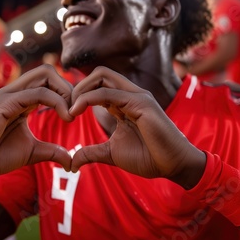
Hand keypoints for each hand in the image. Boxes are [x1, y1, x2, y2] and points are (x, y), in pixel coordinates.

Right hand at [0, 64, 73, 178]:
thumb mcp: (32, 152)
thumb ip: (52, 151)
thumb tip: (72, 162)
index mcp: (22, 99)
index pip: (49, 80)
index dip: (67, 93)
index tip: (76, 114)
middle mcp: (15, 92)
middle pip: (48, 71)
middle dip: (68, 87)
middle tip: (76, 111)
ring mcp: (8, 95)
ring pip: (44, 74)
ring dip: (65, 92)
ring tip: (71, 115)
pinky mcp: (4, 104)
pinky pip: (37, 93)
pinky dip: (57, 102)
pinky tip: (65, 118)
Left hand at [69, 67, 205, 187]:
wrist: (174, 166)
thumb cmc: (148, 158)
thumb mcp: (111, 153)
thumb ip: (91, 153)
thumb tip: (71, 162)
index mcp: (123, 103)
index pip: (98, 84)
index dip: (79, 94)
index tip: (66, 113)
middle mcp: (130, 94)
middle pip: (99, 73)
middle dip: (77, 86)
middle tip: (65, 108)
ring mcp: (137, 96)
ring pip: (102, 76)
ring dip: (80, 90)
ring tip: (70, 110)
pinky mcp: (141, 103)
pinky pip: (108, 92)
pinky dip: (87, 98)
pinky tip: (76, 112)